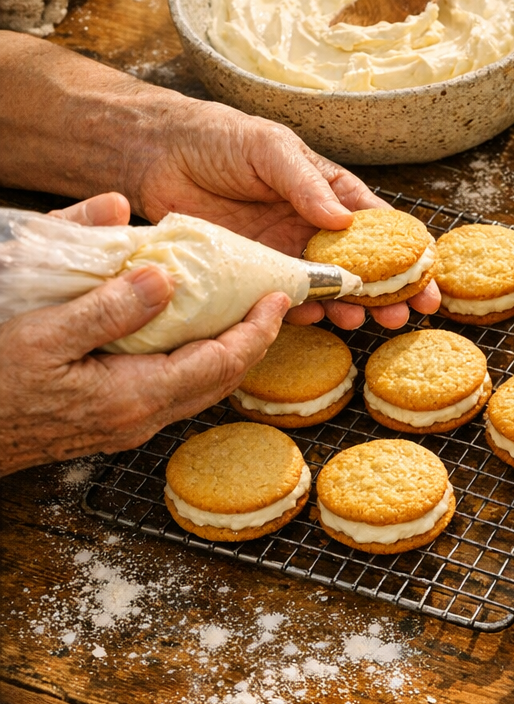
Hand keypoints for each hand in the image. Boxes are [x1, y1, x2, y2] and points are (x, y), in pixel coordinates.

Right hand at [0, 193, 285, 475]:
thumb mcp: (44, 335)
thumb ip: (106, 307)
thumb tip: (162, 278)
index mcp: (136, 395)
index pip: (222, 361)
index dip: (257, 329)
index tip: (279, 297)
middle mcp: (141, 418)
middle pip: (221, 379)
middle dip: (253, 341)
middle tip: (269, 303)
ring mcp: (126, 425)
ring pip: (197, 388)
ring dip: (224, 352)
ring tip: (236, 315)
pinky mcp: (110, 424)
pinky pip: (171, 391)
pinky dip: (192, 362)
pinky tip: (183, 337)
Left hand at [124, 98, 438, 329]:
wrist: (154, 152)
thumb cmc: (219, 138)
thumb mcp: (271, 148)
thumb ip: (306, 183)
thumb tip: (343, 221)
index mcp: (329, 193)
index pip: (379, 228)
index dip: (407, 256)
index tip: (428, 281)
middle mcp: (312, 226)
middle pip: (360, 267)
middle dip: (385, 293)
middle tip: (402, 316)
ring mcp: (283, 252)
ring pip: (325, 288)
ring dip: (346, 307)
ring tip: (360, 324)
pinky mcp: (250, 272)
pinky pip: (281, 297)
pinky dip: (300, 311)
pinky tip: (314, 319)